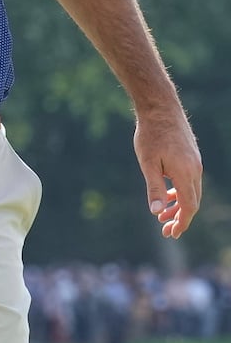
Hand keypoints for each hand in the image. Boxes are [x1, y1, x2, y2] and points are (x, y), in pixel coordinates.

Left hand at [134, 108, 201, 238]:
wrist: (161, 109)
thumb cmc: (151, 135)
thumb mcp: (147, 163)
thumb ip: (153, 187)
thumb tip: (155, 211)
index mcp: (186, 173)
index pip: (189, 206)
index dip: (181, 222)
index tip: (171, 234)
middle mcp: (195, 170)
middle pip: (192, 201)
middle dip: (180, 218)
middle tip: (164, 230)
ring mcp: (195, 162)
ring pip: (190, 191)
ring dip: (177, 205)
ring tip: (161, 215)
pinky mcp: (191, 157)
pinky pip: (188, 180)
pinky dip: (178, 191)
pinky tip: (165, 194)